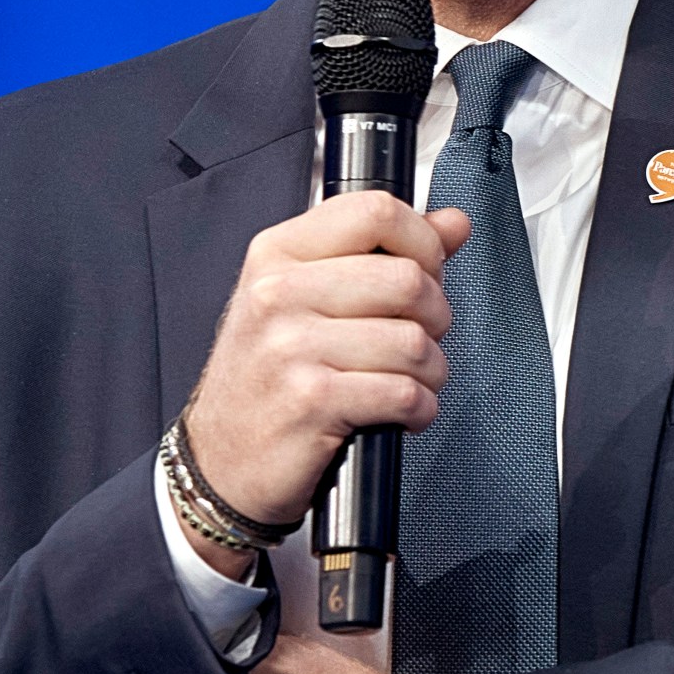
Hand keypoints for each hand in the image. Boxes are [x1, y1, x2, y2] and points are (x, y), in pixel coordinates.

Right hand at [181, 191, 470, 575]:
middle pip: (407, 279)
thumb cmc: (267, 378)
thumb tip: (452, 223)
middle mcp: (278, 293)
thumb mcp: (307, 298)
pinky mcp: (311, 401)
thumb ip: (381, 254)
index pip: (376, 212)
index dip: (423, 242)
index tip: (426, 271)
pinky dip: (420, 409)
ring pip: (414, 341)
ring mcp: (291, 347)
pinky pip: (405, 393)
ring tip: (410, 382)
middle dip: (436, 316)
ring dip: (431, 371)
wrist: (221, 460)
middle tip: (418, 339)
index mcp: (278, 254)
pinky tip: (401, 413)